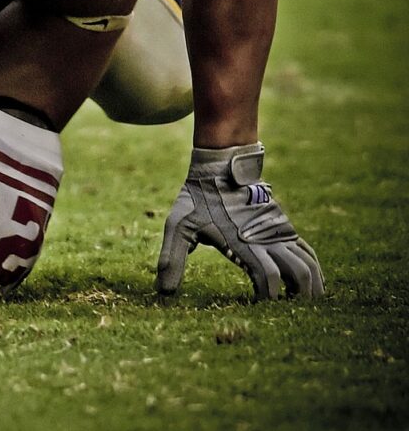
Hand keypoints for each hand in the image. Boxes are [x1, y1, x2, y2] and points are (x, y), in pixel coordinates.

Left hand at [155, 142, 323, 299]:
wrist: (220, 166)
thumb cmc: (196, 198)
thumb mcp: (178, 225)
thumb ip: (171, 258)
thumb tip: (163, 293)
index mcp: (242, 243)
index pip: (267, 277)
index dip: (267, 297)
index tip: (259, 307)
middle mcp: (266, 239)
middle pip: (299, 273)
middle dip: (298, 296)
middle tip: (287, 311)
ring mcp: (278, 233)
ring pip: (308, 263)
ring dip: (310, 285)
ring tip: (300, 303)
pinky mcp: (283, 227)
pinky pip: (307, 251)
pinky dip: (314, 269)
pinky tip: (311, 285)